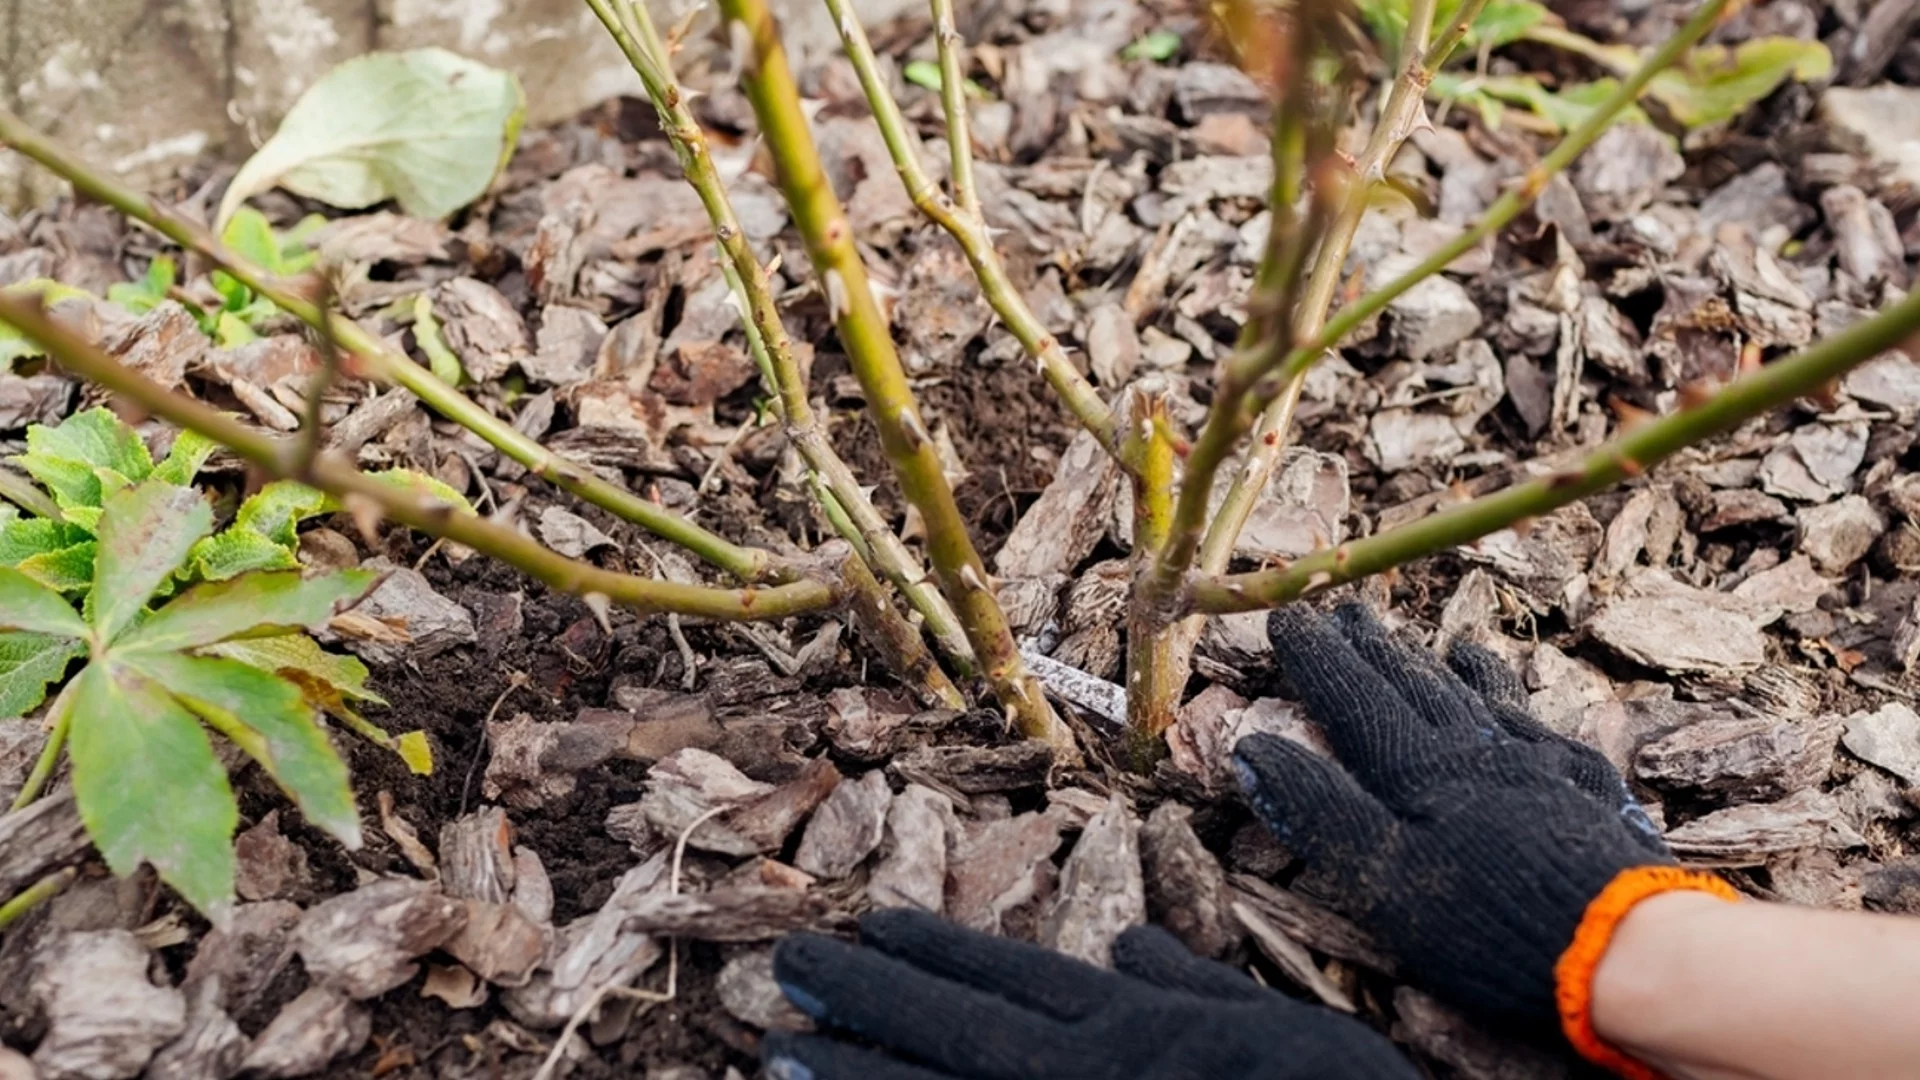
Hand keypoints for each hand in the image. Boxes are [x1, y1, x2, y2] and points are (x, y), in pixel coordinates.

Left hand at [763, 907, 1422, 1079]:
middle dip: (867, 1002)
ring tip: (780, 1054)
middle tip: (789, 972)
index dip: (932, 954)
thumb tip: (1127, 948)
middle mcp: (1084, 1077)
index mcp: (1133, 1029)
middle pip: (955, 1032)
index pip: (1012, 978)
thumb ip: (1191, 988)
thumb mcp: (1276, 1028)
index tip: (868, 930)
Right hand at [1234, 604, 1735, 1046]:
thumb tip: (1254, 748)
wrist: (1626, 945)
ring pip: (1470, 693)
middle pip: (1411, 683)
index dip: (1316, 659)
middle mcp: (1475, 749)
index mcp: (1419, 771)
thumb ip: (1320, 810)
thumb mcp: (1384, 880)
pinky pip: (1529, 715)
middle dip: (1369, 647)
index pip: (1353, 699)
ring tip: (1412, 636)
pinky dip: (1500, 689)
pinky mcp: (1582, 782)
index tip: (1286, 619)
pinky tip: (1499, 683)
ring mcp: (1534, 760)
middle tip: (1342, 609)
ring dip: (1431, 662)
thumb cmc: (1490, 923)